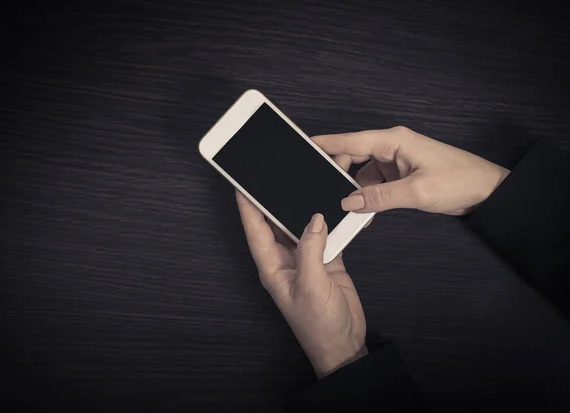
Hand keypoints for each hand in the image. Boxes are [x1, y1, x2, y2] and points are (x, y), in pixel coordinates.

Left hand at [235, 191, 367, 377]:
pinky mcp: (327, 259)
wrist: (344, 344)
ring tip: (313, 180)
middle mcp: (286, 259)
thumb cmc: (319, 326)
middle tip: (281, 172)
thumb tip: (314, 220)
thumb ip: (311, 251)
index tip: (242, 182)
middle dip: (279, 198)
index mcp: (272, 266)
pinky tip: (335, 203)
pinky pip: (326, 233)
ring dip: (308, 205)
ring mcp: (306, 258)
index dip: (247, 205)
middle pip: (277, 222)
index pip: (255, 229)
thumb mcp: (311, 287)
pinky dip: (331, 220)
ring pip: (302, 224)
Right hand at [313, 126, 509, 214]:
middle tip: (329, 191)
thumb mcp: (417, 192)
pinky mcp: (401, 173)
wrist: (486, 190)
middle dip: (340, 173)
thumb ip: (380, 197)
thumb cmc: (460, 180)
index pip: (352, 140)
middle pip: (354, 155)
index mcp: (395, 141)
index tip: (306, 145)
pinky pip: (376, 181)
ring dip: (357, 188)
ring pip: (363, 172)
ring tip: (350, 205)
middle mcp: (393, 147)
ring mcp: (396, 160)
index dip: (327, 143)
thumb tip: (349, 201)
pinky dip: (369, 194)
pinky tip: (366, 208)